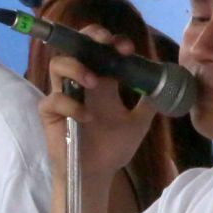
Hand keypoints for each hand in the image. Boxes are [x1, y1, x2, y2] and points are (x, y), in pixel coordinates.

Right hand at [37, 29, 158, 180]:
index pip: (100, 50)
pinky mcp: (50, 114)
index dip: (111, 42)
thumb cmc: (113, 147)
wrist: (98, 174)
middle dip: (88, 38)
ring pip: (57, 66)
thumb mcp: (138, 122)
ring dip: (76, 67)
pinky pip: (54, 100)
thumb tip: (162, 84)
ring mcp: (63, 96)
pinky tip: (87, 117)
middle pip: (75, 48)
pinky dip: (71, 105)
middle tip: (104, 42)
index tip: (126, 48)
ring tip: (94, 81)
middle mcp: (80, 84)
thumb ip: (148, 103)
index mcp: (101, 82)